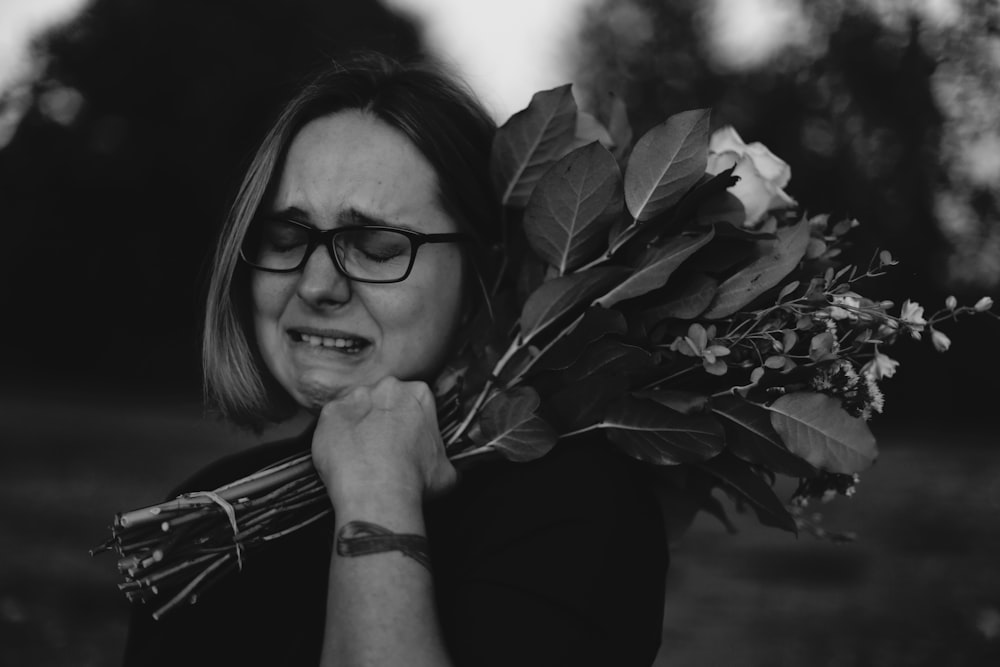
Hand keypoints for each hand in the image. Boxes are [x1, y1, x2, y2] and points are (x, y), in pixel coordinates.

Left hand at [311, 377, 456, 505]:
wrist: (379, 493)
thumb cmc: (413, 481)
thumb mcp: (447, 471)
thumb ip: (446, 460)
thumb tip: (447, 469)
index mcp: (419, 395)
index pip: (414, 399)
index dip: (408, 420)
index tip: (405, 436)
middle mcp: (388, 389)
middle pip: (384, 398)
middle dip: (382, 417)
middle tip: (382, 445)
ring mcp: (356, 398)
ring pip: (356, 408)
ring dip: (358, 425)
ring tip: (361, 454)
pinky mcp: (331, 413)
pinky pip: (332, 421)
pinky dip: (335, 435)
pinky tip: (344, 456)